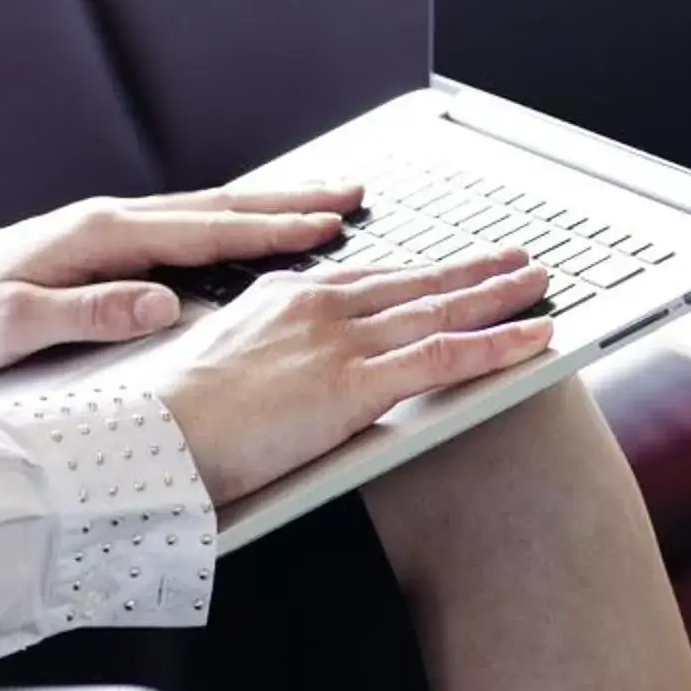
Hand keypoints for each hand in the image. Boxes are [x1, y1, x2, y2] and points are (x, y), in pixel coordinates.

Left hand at [0, 184, 360, 384]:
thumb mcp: (14, 325)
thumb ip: (89, 312)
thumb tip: (161, 303)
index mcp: (102, 236)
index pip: (205, 232)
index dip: (270, 231)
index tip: (327, 227)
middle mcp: (112, 222)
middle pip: (219, 209)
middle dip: (288, 203)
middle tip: (351, 196)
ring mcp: (108, 230)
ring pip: (206, 214)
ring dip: (267, 210)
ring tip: (322, 206)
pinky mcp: (101, 247)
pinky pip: (186, 231)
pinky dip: (232, 227)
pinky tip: (252, 232)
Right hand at [157, 250, 555, 504]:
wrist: (153, 434)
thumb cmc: (176, 412)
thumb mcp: (225, 354)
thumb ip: (269, 346)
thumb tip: (289, 359)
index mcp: (287, 295)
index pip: (371, 278)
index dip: (420, 272)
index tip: (450, 264)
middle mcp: (321, 305)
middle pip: (415, 283)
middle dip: (471, 270)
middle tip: (514, 257)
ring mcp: (342, 341)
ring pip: (440, 311)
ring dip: (497, 296)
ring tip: (538, 284)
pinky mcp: (355, 384)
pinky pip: (443, 359)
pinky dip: (497, 346)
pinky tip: (533, 339)